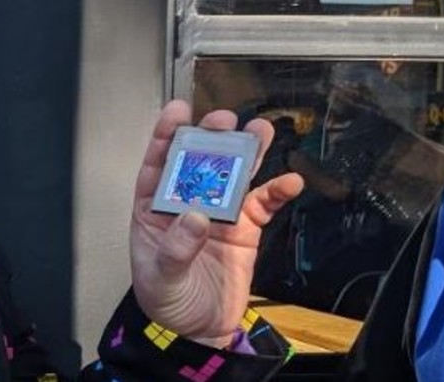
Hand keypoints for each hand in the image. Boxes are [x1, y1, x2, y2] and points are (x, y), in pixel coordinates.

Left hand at [129, 100, 304, 345]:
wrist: (198, 331)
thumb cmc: (167, 299)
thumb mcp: (161, 277)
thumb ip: (175, 248)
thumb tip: (195, 217)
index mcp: (154, 208)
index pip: (157, 165)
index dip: (166, 137)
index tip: (177, 112)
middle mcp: (186, 203)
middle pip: (198, 162)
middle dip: (210, 139)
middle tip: (224, 120)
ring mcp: (218, 214)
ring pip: (233, 175)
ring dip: (246, 153)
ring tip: (260, 130)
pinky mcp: (244, 229)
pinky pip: (262, 205)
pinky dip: (276, 192)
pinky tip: (289, 180)